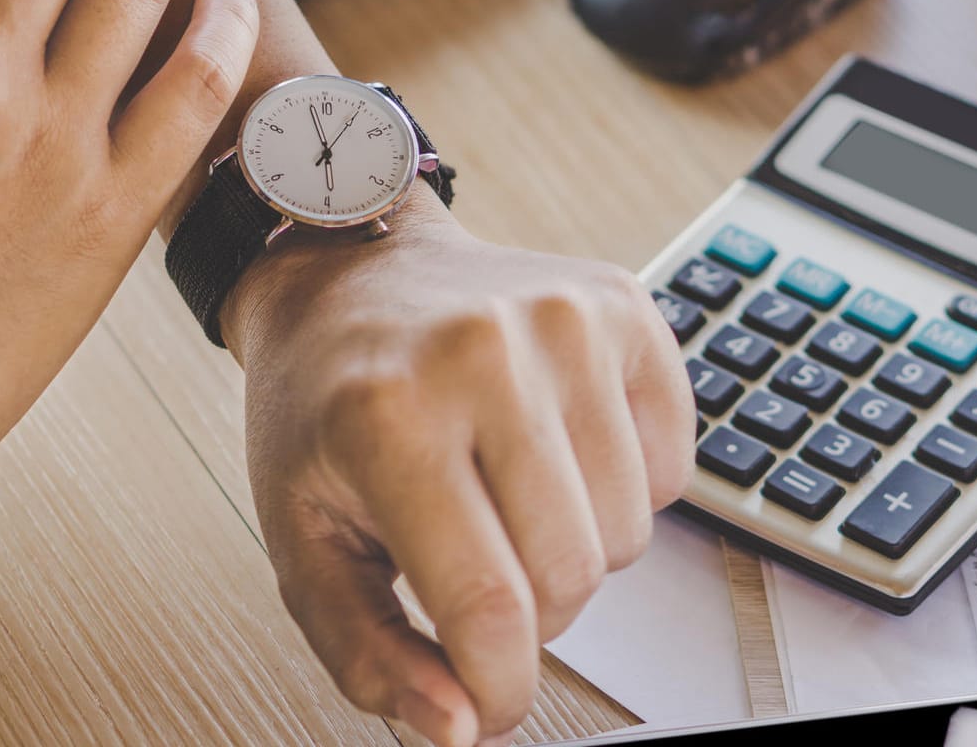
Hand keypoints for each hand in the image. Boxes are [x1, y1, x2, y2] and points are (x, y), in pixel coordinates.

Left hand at [228, 196, 692, 744]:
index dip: (499, 690)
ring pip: (630, 535)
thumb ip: (367, 656)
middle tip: (477, 568)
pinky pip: (673, 469)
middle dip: (531, 615)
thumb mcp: (303, 541)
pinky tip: (555, 451)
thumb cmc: (323, 409)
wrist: (350, 275)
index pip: (488, 609)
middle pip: (572, 578)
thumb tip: (460, 729)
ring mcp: (564, 320)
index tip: (488, 702)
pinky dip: (624, 489)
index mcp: (386, 415)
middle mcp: (482, 354)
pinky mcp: (623, 307)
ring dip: (576, 551)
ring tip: (509, 499)